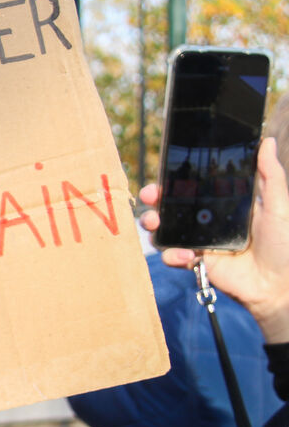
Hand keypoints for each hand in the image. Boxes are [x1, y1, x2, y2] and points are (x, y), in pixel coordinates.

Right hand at [141, 139, 288, 341]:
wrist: (278, 286)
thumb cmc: (283, 245)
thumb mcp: (277, 206)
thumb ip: (270, 175)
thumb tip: (266, 141)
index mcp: (223, 205)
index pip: (193, 188)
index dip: (174, 182)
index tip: (164, 176)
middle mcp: (206, 222)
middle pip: (171, 207)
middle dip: (155, 201)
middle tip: (151, 198)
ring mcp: (198, 242)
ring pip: (165, 230)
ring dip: (154, 226)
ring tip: (156, 225)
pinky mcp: (195, 262)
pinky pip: (173, 255)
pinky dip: (173, 254)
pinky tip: (187, 255)